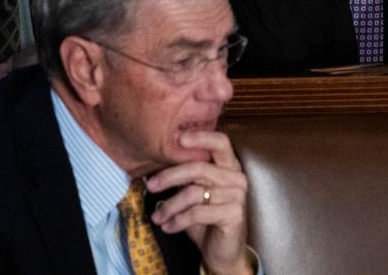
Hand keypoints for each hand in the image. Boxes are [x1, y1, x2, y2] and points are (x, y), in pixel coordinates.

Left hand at [146, 130, 251, 274]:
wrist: (223, 251)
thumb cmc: (206, 220)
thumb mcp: (194, 195)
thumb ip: (184, 180)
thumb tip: (153, 171)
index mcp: (229, 166)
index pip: (220, 142)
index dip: (201, 137)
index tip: (179, 138)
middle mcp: (237, 177)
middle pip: (199, 168)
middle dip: (170, 176)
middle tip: (150, 186)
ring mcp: (237, 195)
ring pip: (194, 193)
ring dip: (170, 206)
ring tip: (157, 218)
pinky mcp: (234, 213)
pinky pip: (198, 213)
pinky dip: (178, 220)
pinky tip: (168, 227)